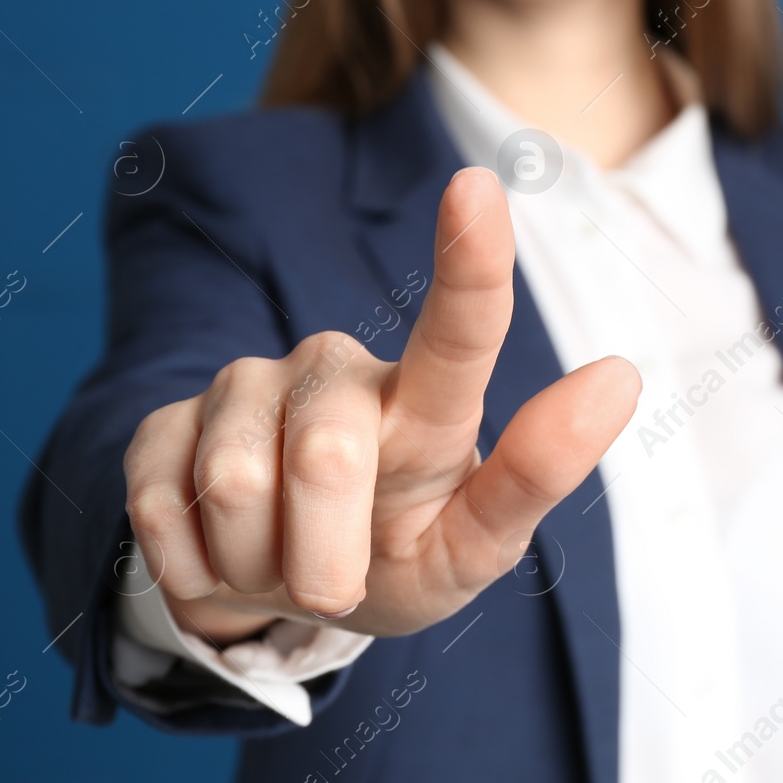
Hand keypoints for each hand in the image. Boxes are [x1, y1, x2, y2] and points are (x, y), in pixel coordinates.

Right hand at [122, 167, 639, 643]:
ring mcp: (243, 387)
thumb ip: (538, 473)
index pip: (459, 330)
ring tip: (283, 558)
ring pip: (235, 486)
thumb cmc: (404, 554)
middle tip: (336, 587)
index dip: (469, 262)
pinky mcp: (161, 424)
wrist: (291, 595)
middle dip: (327, 559)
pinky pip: (162, 509)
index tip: (478, 187)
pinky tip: (222, 554)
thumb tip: (622, 376)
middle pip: (328, 457)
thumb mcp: (475, 548)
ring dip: (260, 565)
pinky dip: (199, 570)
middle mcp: (338, 371)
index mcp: (427, 401)